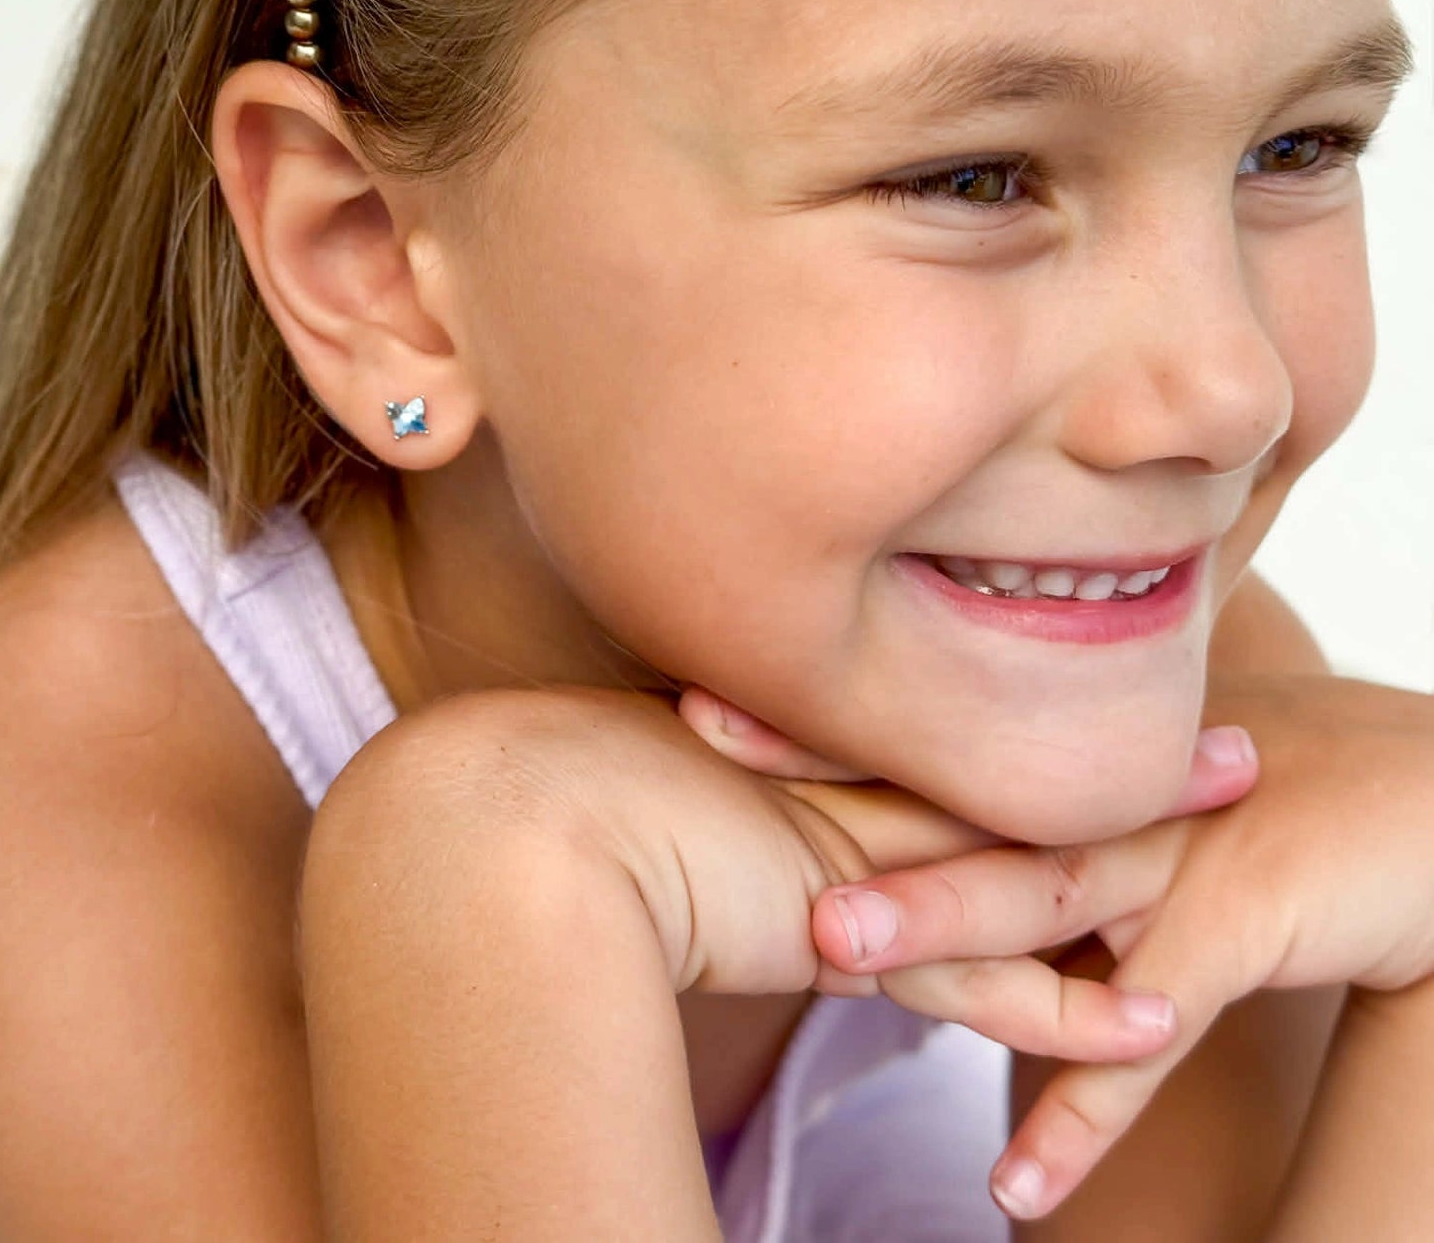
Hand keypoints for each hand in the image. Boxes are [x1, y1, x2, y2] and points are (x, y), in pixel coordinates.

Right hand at [365, 684, 1213, 1068]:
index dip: (1040, 733)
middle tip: (1221, 749)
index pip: (952, 740)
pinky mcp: (846, 924)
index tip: (1109, 703)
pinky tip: (1143, 1025)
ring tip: (1224, 821)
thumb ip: (716, 787)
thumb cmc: (552, 797)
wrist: (504, 822)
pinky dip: (1062, 1005)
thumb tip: (735, 808)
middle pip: (1014, 781)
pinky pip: (979, 970)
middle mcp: (848, 786)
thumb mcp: (657, 783)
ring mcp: (854, 848)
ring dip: (1130, 862)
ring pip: (1022, 863)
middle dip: (1123, 776)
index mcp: (812, 747)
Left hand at [684, 674, 1433, 1220]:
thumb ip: (1042, 809)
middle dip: (834, 789)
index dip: (817, 725)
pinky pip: (1152, 1033)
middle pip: (952, 798)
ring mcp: (1169, 850)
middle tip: (711, 770)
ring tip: (832, 951)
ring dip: (939, 928)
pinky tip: (1016, 1193)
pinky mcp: (1240, 922)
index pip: (925, 743)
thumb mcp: (1139, 790)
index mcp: (1067, 764)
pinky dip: (1087, 1115)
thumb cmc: (1267, 797)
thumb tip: (925, 832)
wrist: (1422, 803)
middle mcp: (1102, 795)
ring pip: (1037, 893)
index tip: (702, 699)